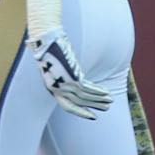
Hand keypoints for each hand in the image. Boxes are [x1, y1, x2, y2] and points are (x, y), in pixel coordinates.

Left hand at [24, 0, 109, 119]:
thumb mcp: (51, 64)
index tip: (92, 116)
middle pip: (79, 102)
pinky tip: (106, 92)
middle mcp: (56, 89)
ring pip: (85, 96)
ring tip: (109, 101)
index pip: (67, 106)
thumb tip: (69, 76)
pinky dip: (98, 91)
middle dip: (94, 105)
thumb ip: (59, 72)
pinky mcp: (71, 77)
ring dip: (99, 99)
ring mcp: (63, 84)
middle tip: (106, 108)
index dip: (80, 112)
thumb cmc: (46, 48)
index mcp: (50, 87)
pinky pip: (88, 88)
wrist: (45, 38)